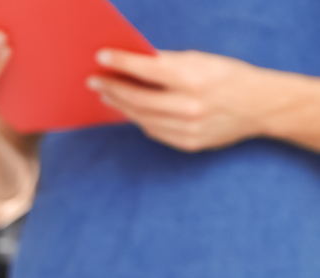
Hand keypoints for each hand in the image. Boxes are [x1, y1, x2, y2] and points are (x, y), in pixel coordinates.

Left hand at [89, 50, 278, 151]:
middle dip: (112, 88)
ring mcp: (187, 129)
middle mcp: (189, 107)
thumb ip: (167, 62)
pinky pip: (153, 130)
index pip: (147, 70)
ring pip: (141, 117)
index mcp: (193, 80)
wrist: (260, 106)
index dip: (121, 63)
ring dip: (120, 104)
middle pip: (137, 98)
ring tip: (107, 94)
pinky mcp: (187, 143)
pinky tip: (130, 109)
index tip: (102, 57)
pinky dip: (139, 118)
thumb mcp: (201, 60)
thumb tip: (132, 61)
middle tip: (95, 80)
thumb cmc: (228, 77)